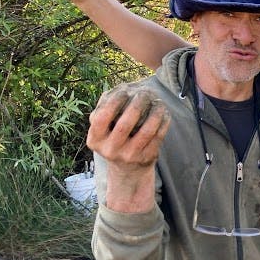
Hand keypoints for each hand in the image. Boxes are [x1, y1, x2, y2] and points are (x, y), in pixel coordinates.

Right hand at [87, 82, 169, 212]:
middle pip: (126, 123)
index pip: (102, 117)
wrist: (128, 171)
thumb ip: (105, 111)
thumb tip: (120, 88)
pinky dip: (163, 122)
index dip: (114, 101)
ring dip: (155, 112)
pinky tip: (164, 112)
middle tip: (145, 92)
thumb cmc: (114, 141)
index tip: (124, 90)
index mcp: (95, 140)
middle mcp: (110, 150)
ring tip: (158, 101)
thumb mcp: (103, 131)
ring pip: (147, 130)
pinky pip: (158, 136)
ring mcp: (129, 156)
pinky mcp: (146, 158)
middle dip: (137, 103)